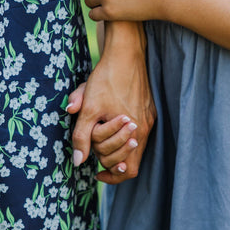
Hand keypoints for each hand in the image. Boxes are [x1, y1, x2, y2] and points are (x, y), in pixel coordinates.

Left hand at [68, 21, 155, 183]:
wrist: (126, 53)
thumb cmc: (106, 79)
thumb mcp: (88, 108)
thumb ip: (82, 137)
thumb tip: (79, 161)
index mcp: (134, 131)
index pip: (127, 169)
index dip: (111, 176)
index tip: (96, 172)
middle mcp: (146, 127)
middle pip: (131, 160)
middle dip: (111, 161)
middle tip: (96, 153)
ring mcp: (149, 117)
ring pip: (135, 146)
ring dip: (118, 147)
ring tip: (102, 139)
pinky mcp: (150, 108)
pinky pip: (140, 131)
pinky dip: (125, 135)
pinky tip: (112, 125)